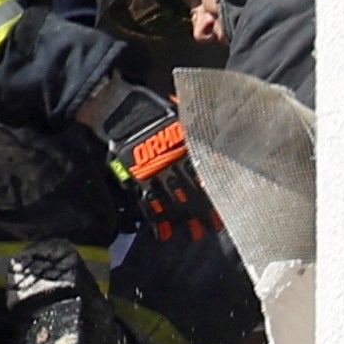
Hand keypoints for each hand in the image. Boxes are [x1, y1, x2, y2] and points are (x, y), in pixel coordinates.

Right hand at [84, 82, 224, 251]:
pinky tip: (164, 234)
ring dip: (185, 221)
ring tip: (194, 235)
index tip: (225, 206)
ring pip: (175, 204)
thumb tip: (223, 132)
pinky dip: (157, 222)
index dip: (217, 193)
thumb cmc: (152, 108)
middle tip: (211, 228)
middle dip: (203, 213)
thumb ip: (199, 128)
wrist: (118, 110)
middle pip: (193, 194)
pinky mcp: (136, 182)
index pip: (206, 176)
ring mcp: (154, 176)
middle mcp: (174, 166)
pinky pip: (149, 206)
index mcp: (186, 149)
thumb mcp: (182, 114)